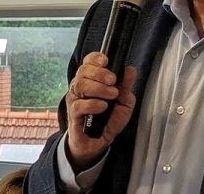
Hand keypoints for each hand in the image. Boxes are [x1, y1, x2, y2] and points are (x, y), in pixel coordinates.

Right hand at [65, 52, 136, 171]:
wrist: (97, 143)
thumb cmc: (108, 120)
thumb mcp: (123, 102)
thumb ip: (126, 86)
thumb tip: (130, 69)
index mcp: (92, 81)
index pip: (88, 62)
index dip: (95, 58)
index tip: (106, 61)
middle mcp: (80, 88)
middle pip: (83, 71)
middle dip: (100, 73)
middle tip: (113, 81)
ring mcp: (75, 101)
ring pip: (80, 85)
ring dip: (98, 88)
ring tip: (112, 95)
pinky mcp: (73, 116)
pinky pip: (78, 105)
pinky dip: (92, 104)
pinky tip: (102, 107)